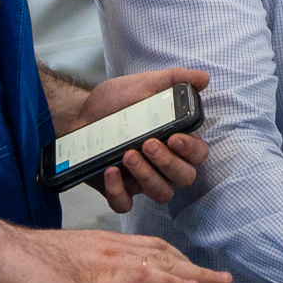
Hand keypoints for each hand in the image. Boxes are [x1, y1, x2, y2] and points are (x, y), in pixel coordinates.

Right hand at [0, 224, 231, 282]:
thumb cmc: (26, 264)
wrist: (7, 255)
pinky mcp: (106, 274)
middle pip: (168, 255)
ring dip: (199, 275)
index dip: (180, 262)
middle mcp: (115, 247)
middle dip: (198, 270)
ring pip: (167, 262)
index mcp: (106, 246)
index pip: (153, 250)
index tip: (200, 274)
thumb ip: (86, 273)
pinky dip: (176, 281)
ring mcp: (112, 258)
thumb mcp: (66, 267)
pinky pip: (150, 275)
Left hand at [71, 68, 210, 213]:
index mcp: (175, 140)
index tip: (175, 138)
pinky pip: (125, 204)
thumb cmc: (115, 101)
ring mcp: (141, 179)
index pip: (198, 155)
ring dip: (148, 177)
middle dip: (169, 164)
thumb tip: (203, 78)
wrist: (79, 113)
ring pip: (161, 194)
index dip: (192, 151)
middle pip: (185, 178)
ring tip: (128, 155)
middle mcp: (163, 163)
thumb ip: (175, 80)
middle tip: (148, 145)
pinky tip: (110, 171)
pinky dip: (119, 192)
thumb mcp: (144, 84)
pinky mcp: (118, 189)